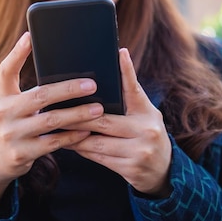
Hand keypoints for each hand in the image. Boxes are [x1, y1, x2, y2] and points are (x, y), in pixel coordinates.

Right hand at [0, 32, 104, 216]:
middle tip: (92, 85)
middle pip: (39, 96)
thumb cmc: (13, 123)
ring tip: (98, 109)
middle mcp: (4, 112)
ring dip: (77, 114)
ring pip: (50, 120)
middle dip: (68, 89)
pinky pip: (53, 143)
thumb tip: (65, 71)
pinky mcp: (22, 153)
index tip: (30, 36)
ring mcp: (12, 134)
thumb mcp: (12, 104)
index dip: (17, 53)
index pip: (6, 70)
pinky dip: (72, 136)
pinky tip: (87, 130)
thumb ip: (29, 91)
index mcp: (3, 95)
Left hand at [64, 48, 172, 196]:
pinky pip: (99, 158)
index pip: (135, 89)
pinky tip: (70, 143)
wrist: (164, 169)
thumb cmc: (147, 133)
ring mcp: (139, 151)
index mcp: (147, 112)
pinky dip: (82, 150)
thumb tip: (111, 69)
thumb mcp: (145, 114)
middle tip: (57, 110)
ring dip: (75, 136)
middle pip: (103, 120)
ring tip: (58, 129)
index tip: (120, 53)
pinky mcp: (130, 169)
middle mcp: (146, 130)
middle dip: (77, 117)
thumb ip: (129, 98)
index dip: (127, 71)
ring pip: (97, 142)